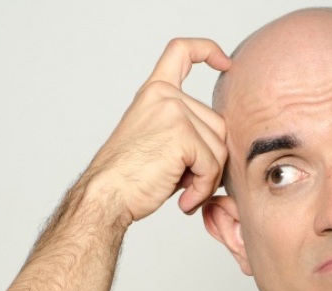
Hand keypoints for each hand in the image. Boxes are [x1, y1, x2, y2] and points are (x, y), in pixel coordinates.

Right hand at [86, 38, 230, 220]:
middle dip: (212, 159)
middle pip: (218, 124)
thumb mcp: (158, 139)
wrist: (106, 196)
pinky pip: (213, 166)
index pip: (181, 51)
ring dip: (208, 177)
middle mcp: (164, 96)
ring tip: (185, 191)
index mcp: (155, 92)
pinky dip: (203, 188)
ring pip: (220, 147)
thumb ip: (187, 128)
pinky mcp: (182, 135)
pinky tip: (185, 199)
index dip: (208, 50)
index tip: (225, 62)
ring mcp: (173, 112)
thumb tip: (225, 142)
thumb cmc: (130, 177)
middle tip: (189, 181)